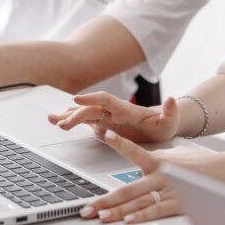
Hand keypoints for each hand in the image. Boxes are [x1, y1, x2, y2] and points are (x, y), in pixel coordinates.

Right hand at [47, 91, 181, 142]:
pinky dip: (70, 120)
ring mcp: (106, 117)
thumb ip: (170, 111)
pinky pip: (83, 121)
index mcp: (125, 109)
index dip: (91, 98)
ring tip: (52, 119)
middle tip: (62, 123)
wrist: (161, 126)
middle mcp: (112, 111)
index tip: (77, 99)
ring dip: (68, 116)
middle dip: (75, 115)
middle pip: (90, 109)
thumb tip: (172, 99)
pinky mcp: (103, 124)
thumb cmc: (164, 124)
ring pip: (83, 114)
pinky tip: (57, 121)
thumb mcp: (171, 120)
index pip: (105, 100)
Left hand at [82, 130, 224, 224]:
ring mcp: (169, 191)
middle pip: (127, 188)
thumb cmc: (205, 164)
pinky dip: (142, 216)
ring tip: (100, 216)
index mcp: (160, 161)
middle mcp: (161, 175)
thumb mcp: (179, 155)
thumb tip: (148, 156)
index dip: (119, 142)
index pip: (135, 150)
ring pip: (138, 202)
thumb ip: (161, 156)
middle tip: (86, 207)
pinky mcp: (179, 204)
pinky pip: (157, 211)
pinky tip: (128, 220)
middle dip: (104, 200)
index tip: (104, 133)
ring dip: (117, 211)